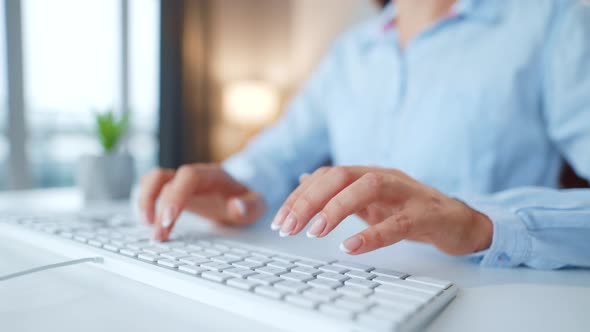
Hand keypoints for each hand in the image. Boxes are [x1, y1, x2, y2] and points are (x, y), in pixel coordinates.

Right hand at [139, 163, 264, 240]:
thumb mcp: (256, 205)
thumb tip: (236, 206)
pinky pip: (151, 187)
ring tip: (147, 227)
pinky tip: (148, 222)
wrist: (241, 194)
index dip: (176, 196)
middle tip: (157, 234)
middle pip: (164, 179)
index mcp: (212, 175)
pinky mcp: (172, 190)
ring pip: (152, 179)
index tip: (169, 220)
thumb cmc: (246, 200)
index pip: (188, 177)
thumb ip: (250, 206)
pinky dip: (145, 202)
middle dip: (157, 206)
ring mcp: (180, 182)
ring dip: (145, 201)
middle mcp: (192, 175)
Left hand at [271, 166, 491, 255]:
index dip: (300, 196)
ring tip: (314, 232)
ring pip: (368, 188)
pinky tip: (351, 246)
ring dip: (336, 208)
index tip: (280, 221)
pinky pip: (399, 222)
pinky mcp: (426, 214)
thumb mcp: (369, 199)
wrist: (458, 220)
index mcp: (367, 174)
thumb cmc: (411, 209)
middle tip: (289, 227)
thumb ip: (338, 190)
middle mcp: (384, 176)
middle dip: (309, 200)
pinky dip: (373, 234)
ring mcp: (406, 193)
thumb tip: (304, 180)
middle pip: (340, 176)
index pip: (326, 176)